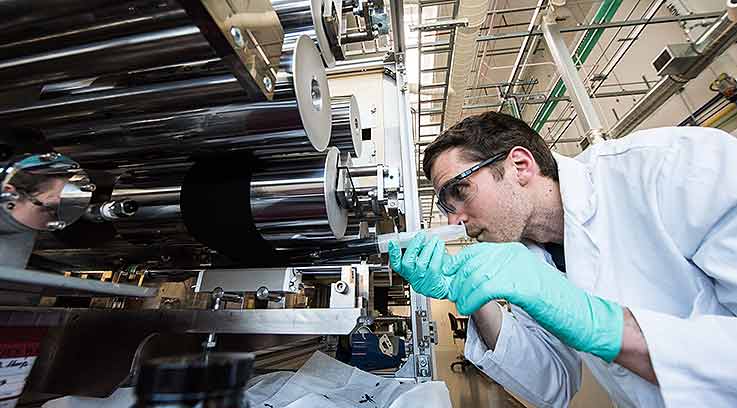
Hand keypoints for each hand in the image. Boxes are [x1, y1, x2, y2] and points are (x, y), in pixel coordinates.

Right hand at [388, 232, 451, 298]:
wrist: (455, 286)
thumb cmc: (443, 272)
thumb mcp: (430, 259)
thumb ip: (423, 250)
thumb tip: (423, 237)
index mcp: (410, 273)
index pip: (397, 265)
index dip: (393, 254)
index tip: (393, 243)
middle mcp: (414, 279)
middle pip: (407, 263)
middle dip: (414, 246)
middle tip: (421, 236)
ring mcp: (423, 282)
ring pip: (421, 263)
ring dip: (428, 248)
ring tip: (435, 240)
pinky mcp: (434, 284)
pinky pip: (433, 266)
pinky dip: (437, 254)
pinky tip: (440, 246)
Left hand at [446, 242, 623, 361]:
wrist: (579, 312)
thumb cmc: (552, 299)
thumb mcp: (520, 279)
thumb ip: (497, 275)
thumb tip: (470, 279)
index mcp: (512, 250)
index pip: (473, 252)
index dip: (457, 267)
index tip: (451, 280)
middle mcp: (512, 254)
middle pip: (469, 262)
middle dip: (457, 281)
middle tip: (455, 295)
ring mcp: (516, 267)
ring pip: (473, 275)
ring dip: (463, 292)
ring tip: (463, 303)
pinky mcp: (520, 284)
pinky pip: (484, 288)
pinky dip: (471, 299)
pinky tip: (469, 307)